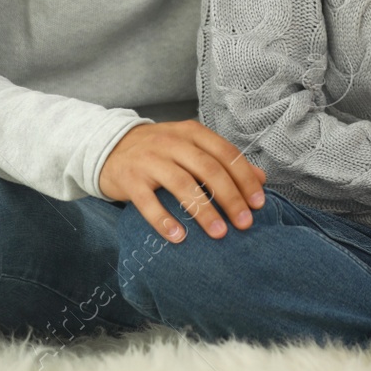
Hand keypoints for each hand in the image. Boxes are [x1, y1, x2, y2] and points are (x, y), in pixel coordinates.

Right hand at [98, 121, 265, 242]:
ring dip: (203, 211)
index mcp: (192, 133)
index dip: (245, 178)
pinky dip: (164, 220)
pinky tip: (178, 237)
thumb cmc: (161, 151)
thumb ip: (224, 160)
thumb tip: (261, 178)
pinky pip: (148, 202)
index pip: (226, 154)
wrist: (109, 146)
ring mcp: (149, 160)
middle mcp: (173, 143)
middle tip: (245, 223)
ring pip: (182, 184)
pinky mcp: (130, 179)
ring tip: (219, 233)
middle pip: (208, 169)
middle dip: (230, 198)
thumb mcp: (192, 147)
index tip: (259, 203)